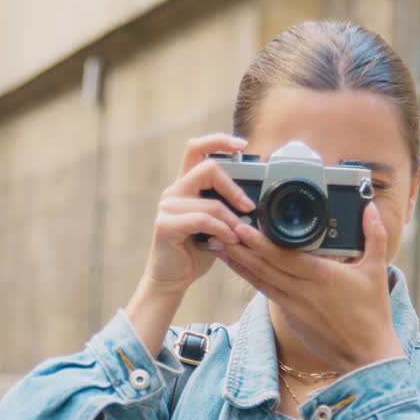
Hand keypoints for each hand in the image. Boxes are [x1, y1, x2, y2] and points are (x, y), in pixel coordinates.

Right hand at [138, 134, 256, 295]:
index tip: (242, 144)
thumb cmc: (196, 251)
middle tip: (248, 207)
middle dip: (234, 187)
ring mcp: (167, 206)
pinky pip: (203, 220)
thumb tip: (254, 201)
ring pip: (210, 201)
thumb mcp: (217, 225)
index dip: (219, 140)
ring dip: (232, 219)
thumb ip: (227, 208)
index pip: (197, 148)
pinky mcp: (165, 224)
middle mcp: (174, 191)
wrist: (172, 279)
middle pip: (208, 167)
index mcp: (186, 185)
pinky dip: (221, 230)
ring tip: (241, 234)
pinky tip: (229, 241)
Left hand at [220, 203, 402, 373]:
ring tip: (220, 246)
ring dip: (239, 263)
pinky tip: (239, 267)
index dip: (260, 243)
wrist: (365, 355)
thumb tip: (371, 208)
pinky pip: (266, 293)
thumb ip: (375, 236)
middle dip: (240, 249)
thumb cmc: (372, 313)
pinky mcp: (290, 316)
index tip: (242, 229)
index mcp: (322, 277)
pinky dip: (251, 279)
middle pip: (264, 267)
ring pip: (260, 281)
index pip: (284, 258)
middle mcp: (303, 291)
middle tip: (220, 231)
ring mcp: (293, 306)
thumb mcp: (377, 271)